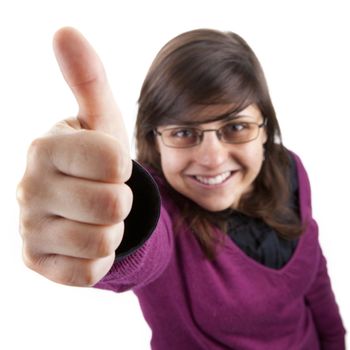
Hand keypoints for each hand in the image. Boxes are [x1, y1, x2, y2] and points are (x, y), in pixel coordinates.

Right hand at [17, 27, 132, 285]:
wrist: (80, 203)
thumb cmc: (96, 159)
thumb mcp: (99, 120)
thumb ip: (87, 79)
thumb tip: (65, 30)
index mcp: (45, 147)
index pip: (113, 161)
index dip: (123, 166)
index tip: (110, 165)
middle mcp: (27, 187)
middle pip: (113, 205)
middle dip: (121, 201)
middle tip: (105, 193)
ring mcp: (28, 229)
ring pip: (103, 241)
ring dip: (112, 231)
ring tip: (96, 217)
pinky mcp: (36, 263)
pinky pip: (90, 272)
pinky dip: (100, 258)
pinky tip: (85, 241)